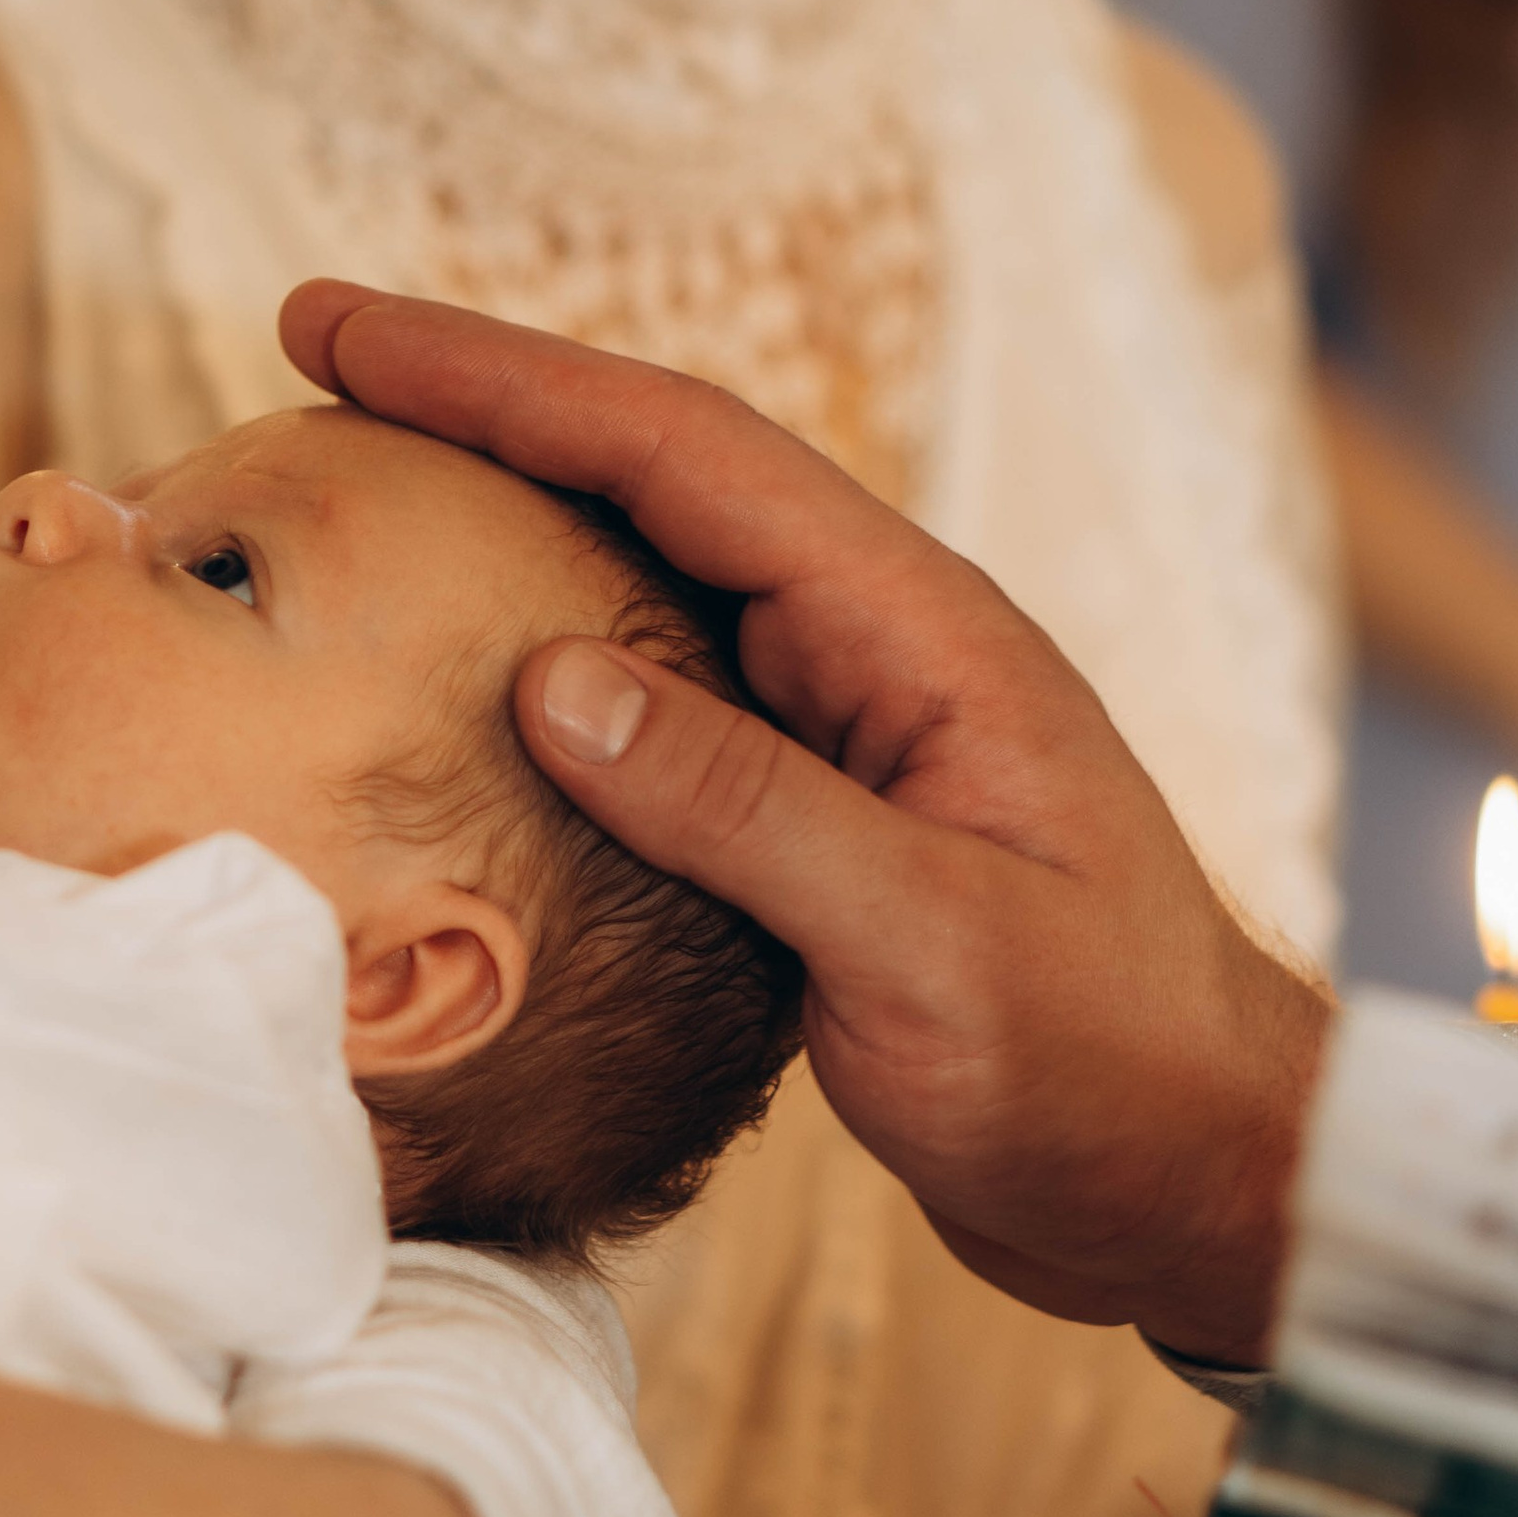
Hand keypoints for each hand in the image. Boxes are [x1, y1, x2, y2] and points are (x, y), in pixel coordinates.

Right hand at [285, 285, 1328, 1363]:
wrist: (1199, 1186)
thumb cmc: (1102, 1066)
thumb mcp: (924, 943)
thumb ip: (743, 805)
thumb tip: (546, 679)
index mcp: (916, 632)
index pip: (683, 454)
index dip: (506, 380)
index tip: (348, 330)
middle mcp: (875, 649)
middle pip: (654, 476)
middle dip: (486, 404)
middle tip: (318, 354)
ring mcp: (845, 729)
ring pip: (648, 576)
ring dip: (509, 514)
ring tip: (359, 477)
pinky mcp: (817, 820)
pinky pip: (659, 698)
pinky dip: (545, 656)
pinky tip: (464, 678)